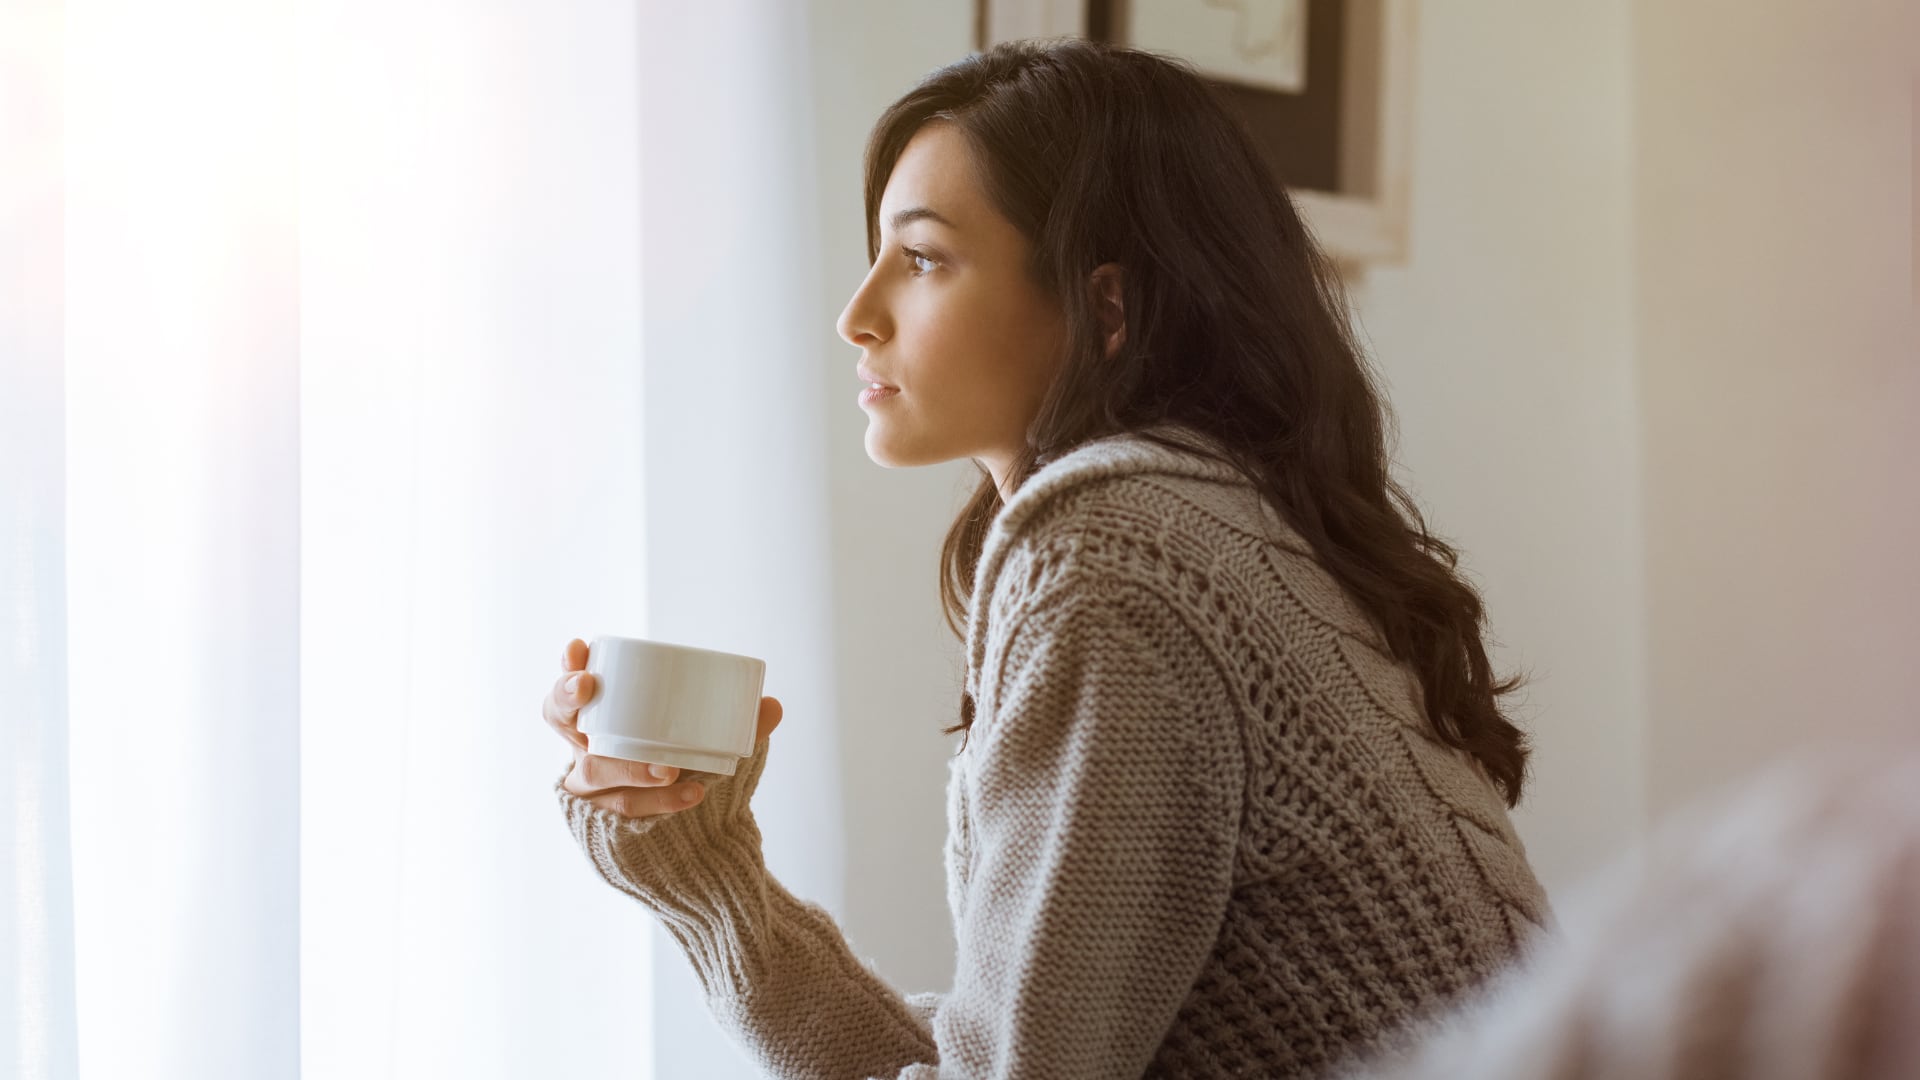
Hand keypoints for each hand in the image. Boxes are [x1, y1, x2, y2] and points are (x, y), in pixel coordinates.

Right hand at [545, 637, 783, 817]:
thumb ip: (739, 725)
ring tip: (670, 769)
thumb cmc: (689, 772)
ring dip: (632, 765)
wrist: (690, 842)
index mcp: (602, 718)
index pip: (568, 688)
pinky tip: (690, 795)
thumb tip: (772, 705)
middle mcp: (586, 748)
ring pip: (595, 770)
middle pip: (558, 718)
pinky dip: (660, 803)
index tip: (577, 648)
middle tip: (589, 686)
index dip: (566, 667)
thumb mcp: (710, 743)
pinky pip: (624, 809)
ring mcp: (590, 787)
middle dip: (567, 697)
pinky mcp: (602, 821)